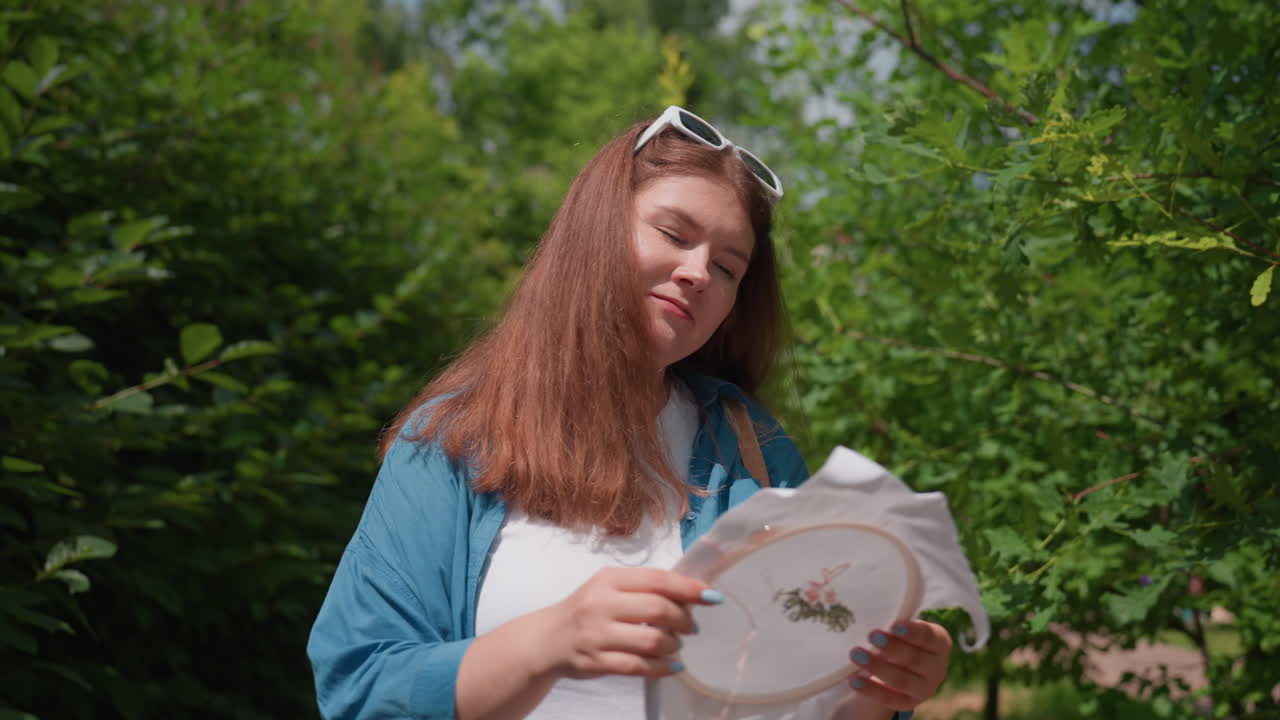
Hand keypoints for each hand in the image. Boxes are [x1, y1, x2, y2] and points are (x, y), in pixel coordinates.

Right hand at [534, 567, 719, 679]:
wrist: (546, 640)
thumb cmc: (586, 610)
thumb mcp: (608, 588)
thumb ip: (643, 588)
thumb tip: (690, 593)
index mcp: (609, 579)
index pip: (657, 580)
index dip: (689, 588)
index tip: (712, 596)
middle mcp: (601, 603)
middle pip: (657, 609)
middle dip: (684, 619)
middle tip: (692, 627)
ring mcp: (597, 634)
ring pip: (651, 641)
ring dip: (673, 645)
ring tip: (675, 645)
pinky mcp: (596, 661)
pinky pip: (639, 667)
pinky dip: (662, 668)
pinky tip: (672, 666)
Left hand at [846, 618, 951, 710]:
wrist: (897, 669)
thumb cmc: (900, 639)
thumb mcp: (901, 630)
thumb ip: (893, 624)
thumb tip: (867, 611)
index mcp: (940, 643)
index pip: (930, 637)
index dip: (913, 631)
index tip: (893, 624)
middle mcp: (938, 668)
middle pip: (915, 659)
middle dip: (892, 648)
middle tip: (871, 635)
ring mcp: (925, 689)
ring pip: (902, 680)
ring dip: (878, 667)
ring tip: (855, 654)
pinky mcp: (908, 703)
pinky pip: (889, 699)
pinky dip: (870, 689)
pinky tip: (853, 680)